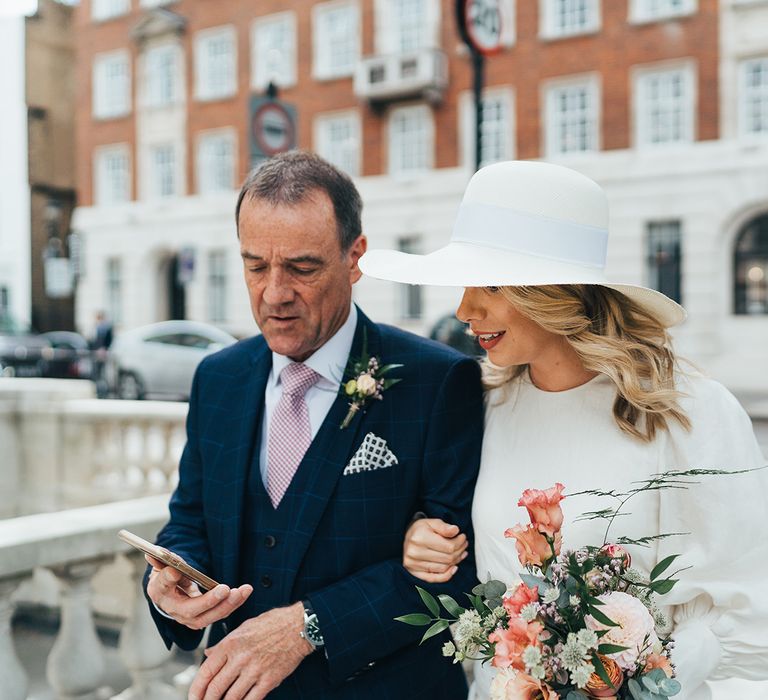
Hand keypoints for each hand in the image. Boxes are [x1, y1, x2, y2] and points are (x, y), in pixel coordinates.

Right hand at [145, 554, 252, 629]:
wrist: (170, 593)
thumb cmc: (167, 575)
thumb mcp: (163, 565)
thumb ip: (163, 560)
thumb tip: (155, 553)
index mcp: (160, 592)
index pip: (163, 586)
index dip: (168, 579)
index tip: (175, 570)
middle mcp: (173, 609)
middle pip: (191, 610)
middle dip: (209, 601)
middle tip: (224, 589)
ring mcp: (189, 618)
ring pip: (209, 616)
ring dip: (228, 604)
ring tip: (243, 590)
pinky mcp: (203, 618)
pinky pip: (220, 613)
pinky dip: (233, 603)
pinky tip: (244, 592)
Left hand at [188, 602, 313, 699]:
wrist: (298, 626)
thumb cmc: (272, 624)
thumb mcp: (244, 627)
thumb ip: (224, 643)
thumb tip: (208, 654)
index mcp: (231, 643)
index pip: (206, 672)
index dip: (196, 689)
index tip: (194, 697)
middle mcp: (240, 658)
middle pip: (216, 689)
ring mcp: (255, 670)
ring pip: (231, 698)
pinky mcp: (269, 680)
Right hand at [403, 518, 467, 582]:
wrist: (406, 537)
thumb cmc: (420, 529)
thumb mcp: (431, 522)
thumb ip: (444, 526)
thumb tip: (456, 530)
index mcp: (419, 538)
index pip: (448, 546)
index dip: (460, 542)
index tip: (463, 537)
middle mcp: (415, 553)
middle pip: (447, 558)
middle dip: (459, 551)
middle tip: (464, 545)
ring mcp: (413, 565)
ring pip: (443, 568)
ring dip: (455, 561)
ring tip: (460, 553)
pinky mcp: (414, 573)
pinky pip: (434, 578)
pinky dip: (447, 576)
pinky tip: (454, 568)